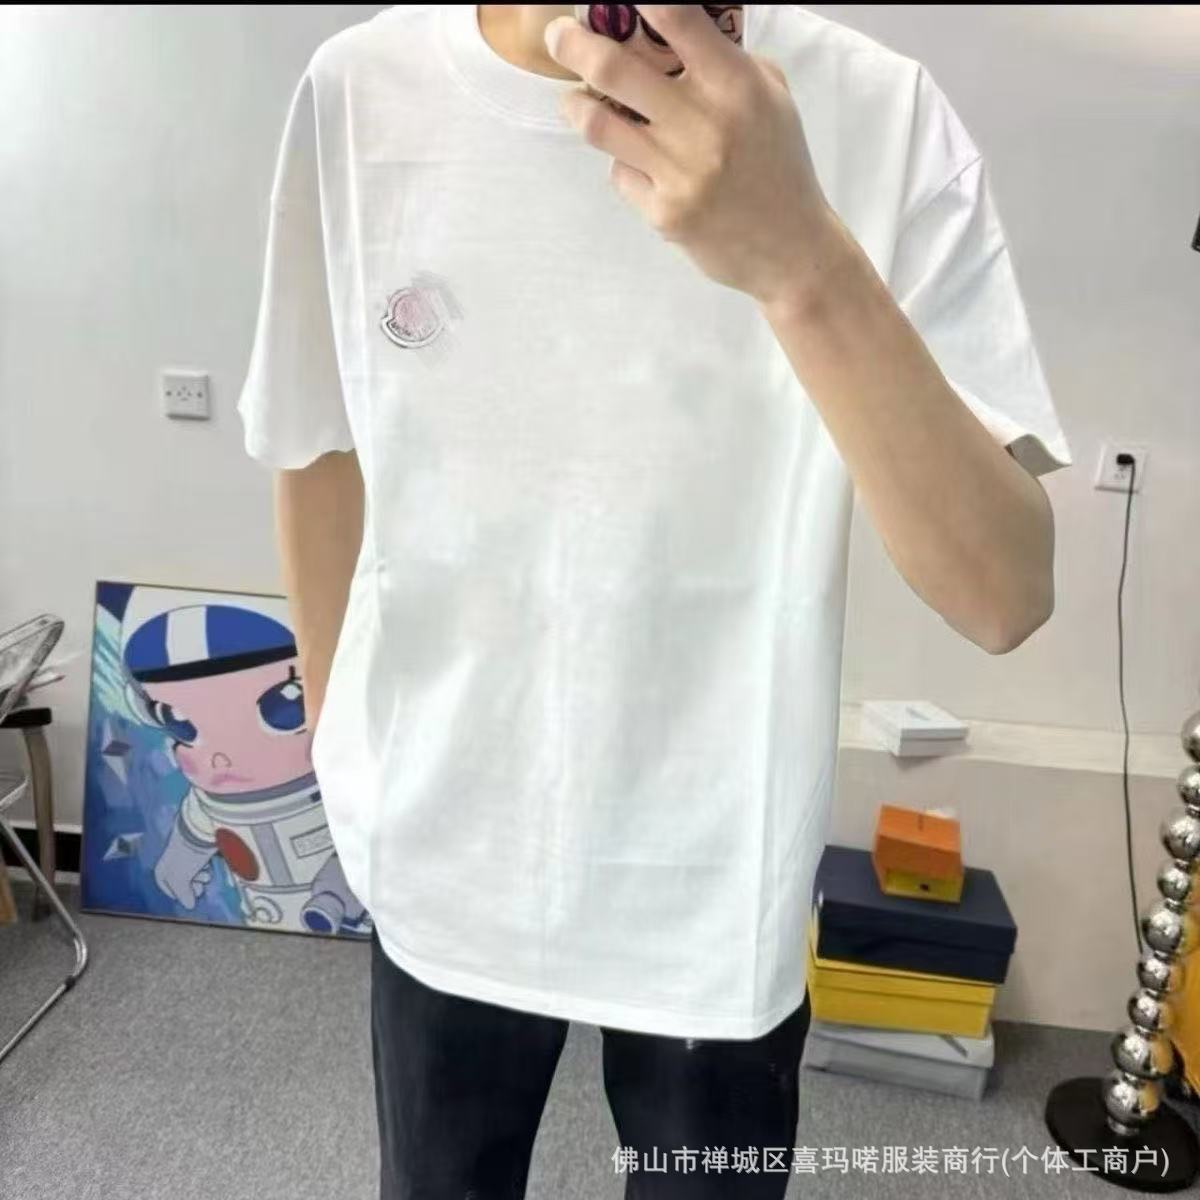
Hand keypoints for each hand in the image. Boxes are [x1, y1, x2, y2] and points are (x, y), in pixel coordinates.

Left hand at [545, 4, 843, 308]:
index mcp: (737, 86)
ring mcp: (681, 172)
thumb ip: (726, 61)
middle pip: (615, 68)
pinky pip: (621, 173)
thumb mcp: (771, 100)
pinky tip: (641, 166)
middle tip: (559, 36)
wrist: (790, 250)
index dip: (639, 1)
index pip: (677, 18)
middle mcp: (705, 125)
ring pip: (599, 124)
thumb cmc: (779, 166)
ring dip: (577, 106)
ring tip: (575, 99)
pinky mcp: (664, 212)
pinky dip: (623, 164)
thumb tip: (670, 27)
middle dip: (574, 45)